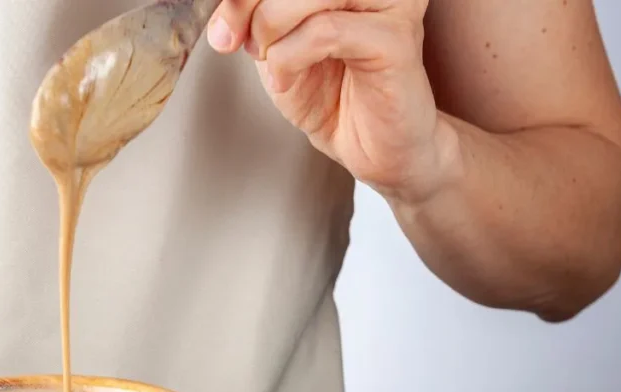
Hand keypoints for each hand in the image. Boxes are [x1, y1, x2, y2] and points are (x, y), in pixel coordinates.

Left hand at [206, 0, 456, 201]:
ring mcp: (393, 2)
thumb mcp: (274, 43)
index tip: (223, 27)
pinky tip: (286, 79)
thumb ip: (254, 13)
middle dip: (249, 4)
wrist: (374, 148)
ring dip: (270, 29)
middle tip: (239, 42)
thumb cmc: (331, 94)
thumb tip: (223, 3)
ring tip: (269, 61)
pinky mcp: (397, 39)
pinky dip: (289, 58)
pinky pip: (325, 32)